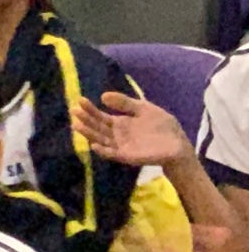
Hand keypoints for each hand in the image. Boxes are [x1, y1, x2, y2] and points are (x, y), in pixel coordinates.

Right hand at [72, 91, 191, 168]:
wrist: (177, 143)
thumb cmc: (161, 126)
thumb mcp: (143, 108)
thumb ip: (125, 103)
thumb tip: (103, 96)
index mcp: (119, 123)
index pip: (100, 116)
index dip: (90, 109)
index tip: (80, 100)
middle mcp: (116, 135)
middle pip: (97, 127)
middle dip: (85, 119)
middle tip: (74, 110)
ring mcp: (120, 146)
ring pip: (100, 139)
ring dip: (89, 133)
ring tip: (77, 125)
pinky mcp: (126, 156)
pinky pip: (111, 153)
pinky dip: (103, 150)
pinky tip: (94, 144)